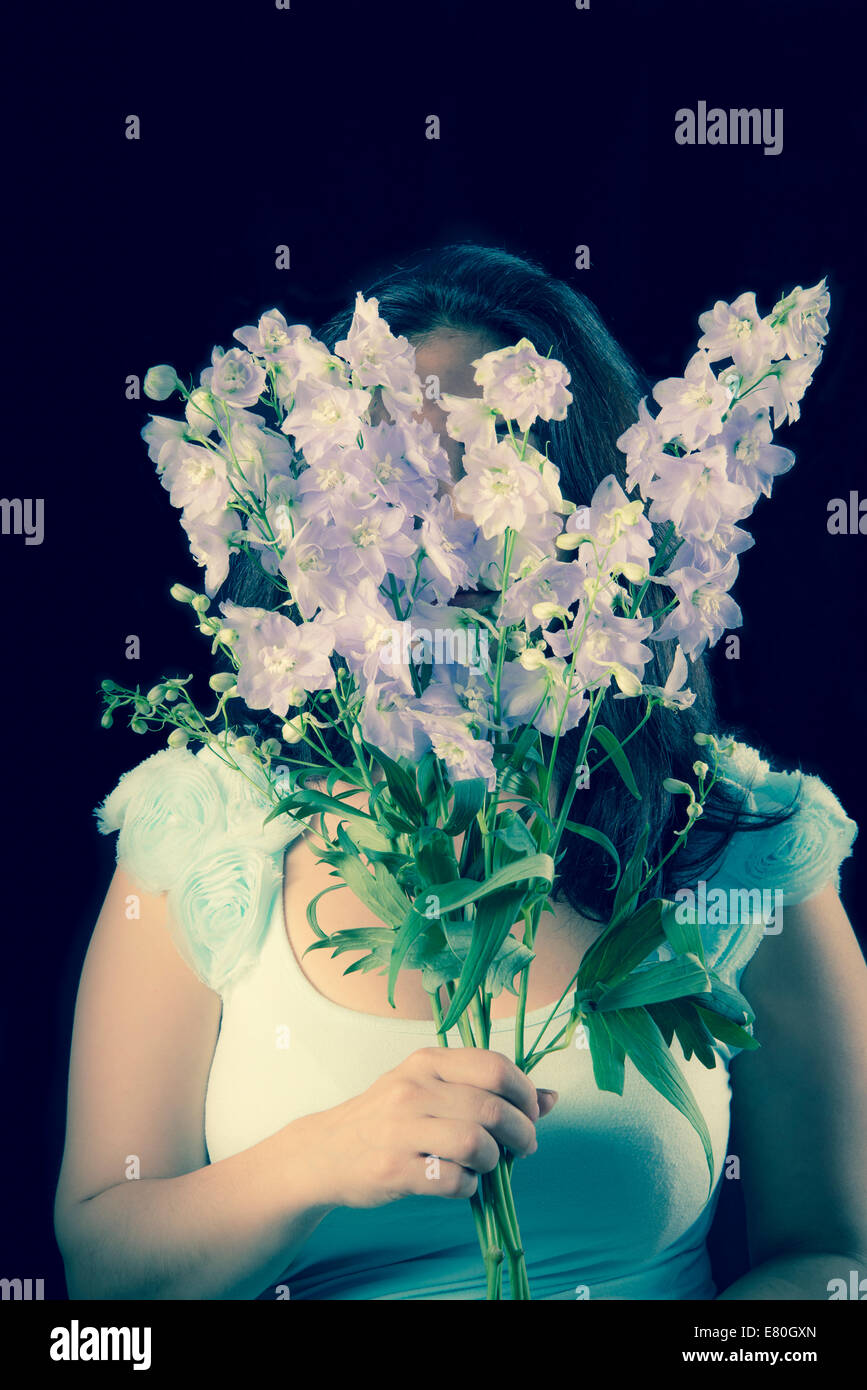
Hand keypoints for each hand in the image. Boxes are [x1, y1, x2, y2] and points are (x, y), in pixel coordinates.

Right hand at [311, 1046, 558, 1209]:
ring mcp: (401, 1129)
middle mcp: (414, 1088)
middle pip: (492, 1108)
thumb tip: (551, 1099)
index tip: (531, 1112)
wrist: (325, 1151)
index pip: (494, 1066)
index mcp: (427, 1061)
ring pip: (476, 1143)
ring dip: (494, 1160)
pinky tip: (462, 1182)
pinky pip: (454, 1180)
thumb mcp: (431, 1088)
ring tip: (487, 1164)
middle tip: (524, 1146)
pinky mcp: (394, 1169)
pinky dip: (469, 1186)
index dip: (525, 1093)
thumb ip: (487, 1088)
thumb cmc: (387, 1117)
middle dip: (522, 1133)